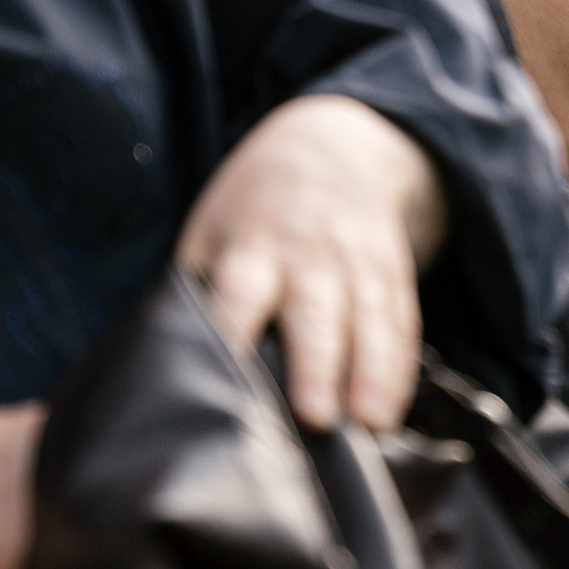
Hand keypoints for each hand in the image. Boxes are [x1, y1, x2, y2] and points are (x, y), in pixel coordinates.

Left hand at [177, 95, 442, 430]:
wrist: (330, 145)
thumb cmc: (254, 212)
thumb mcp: (212, 234)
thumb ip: (198, 296)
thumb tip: (166, 374)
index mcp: (251, 246)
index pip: (239, 291)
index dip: (234, 331)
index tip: (227, 379)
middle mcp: (308, 255)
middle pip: (314, 312)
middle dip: (317, 363)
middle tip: (316, 415)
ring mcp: (356, 264)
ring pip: (369, 319)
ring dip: (372, 371)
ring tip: (371, 422)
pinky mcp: (392, 274)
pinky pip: (401, 322)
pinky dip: (400, 367)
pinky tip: (392, 411)